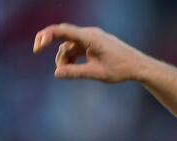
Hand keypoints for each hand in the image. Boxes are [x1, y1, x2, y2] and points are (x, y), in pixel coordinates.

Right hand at [32, 24, 148, 82]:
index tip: (37, 48)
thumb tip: (57, 73)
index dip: (46, 36)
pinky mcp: (94, 43)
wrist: (138, 66)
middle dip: (52, 46)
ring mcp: (92, 38)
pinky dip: (72, 57)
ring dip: (64, 57)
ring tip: (66, 73)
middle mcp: (89, 34)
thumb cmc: (121, 69)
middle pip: (63, 36)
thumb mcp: (97, 73)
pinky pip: (77, 47)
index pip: (63, 31)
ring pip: (70, 44)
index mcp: (90, 37)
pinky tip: (71, 68)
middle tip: (40, 54)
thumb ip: (76, 73)